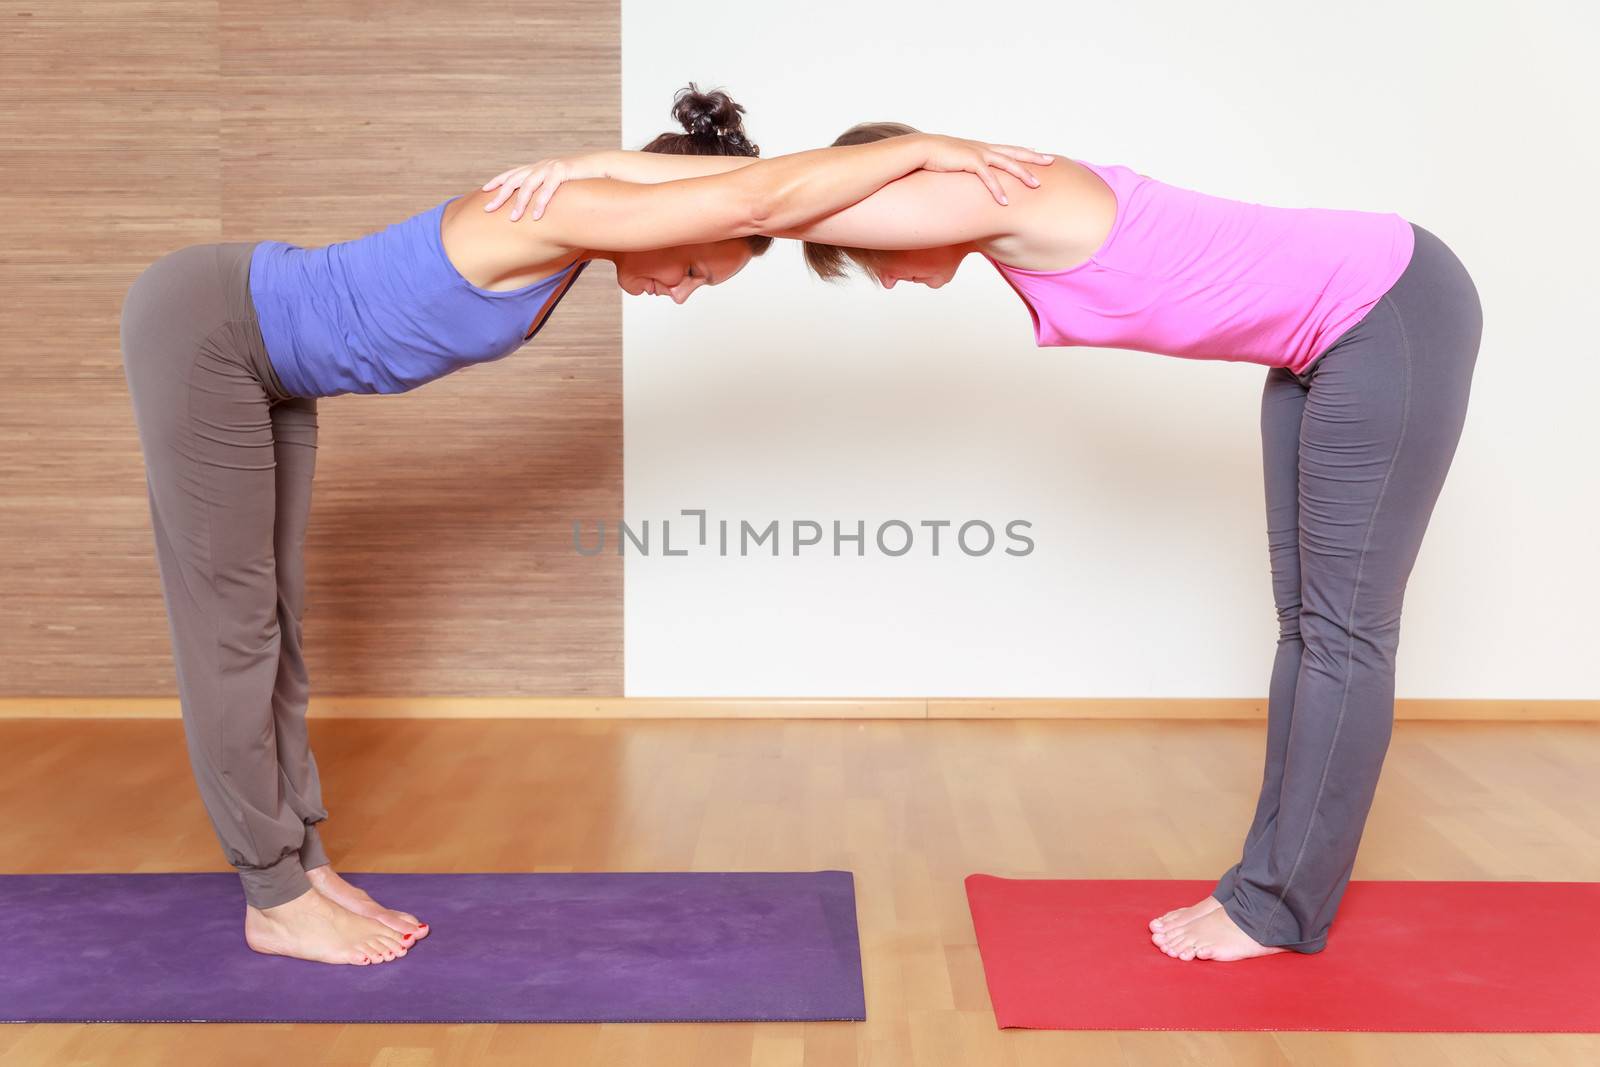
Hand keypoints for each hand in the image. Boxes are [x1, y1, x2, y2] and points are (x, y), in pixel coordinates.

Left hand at [480, 152, 610, 220]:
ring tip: (513, 218)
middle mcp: (541, 166)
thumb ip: (546, 189)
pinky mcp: (563, 171)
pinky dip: (541, 203)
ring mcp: (550, 167)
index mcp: (537, 167)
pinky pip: (548, 189)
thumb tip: (537, 205)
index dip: (497, 181)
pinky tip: (536, 216)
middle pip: (514, 180)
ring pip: (528, 186)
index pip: (512, 173)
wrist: (601, 166)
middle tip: (488, 209)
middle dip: (500, 195)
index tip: (484, 191)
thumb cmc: (580, 179)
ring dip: (519, 203)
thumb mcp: (559, 183)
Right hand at [913, 135, 1053, 204]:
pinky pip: (988, 177)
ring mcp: (978, 154)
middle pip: (1014, 152)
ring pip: (1007, 163)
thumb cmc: (934, 159)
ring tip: (1036, 185)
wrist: (920, 149)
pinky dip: (997, 189)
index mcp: (981, 148)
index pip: (1008, 150)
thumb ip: (965, 170)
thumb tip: (968, 179)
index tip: (1039, 153)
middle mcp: (983, 149)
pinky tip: (1005, 201)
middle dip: (1033, 157)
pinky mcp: (969, 162)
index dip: (1024, 152)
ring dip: (1022, 174)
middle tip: (1051, 160)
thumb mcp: (955, 163)